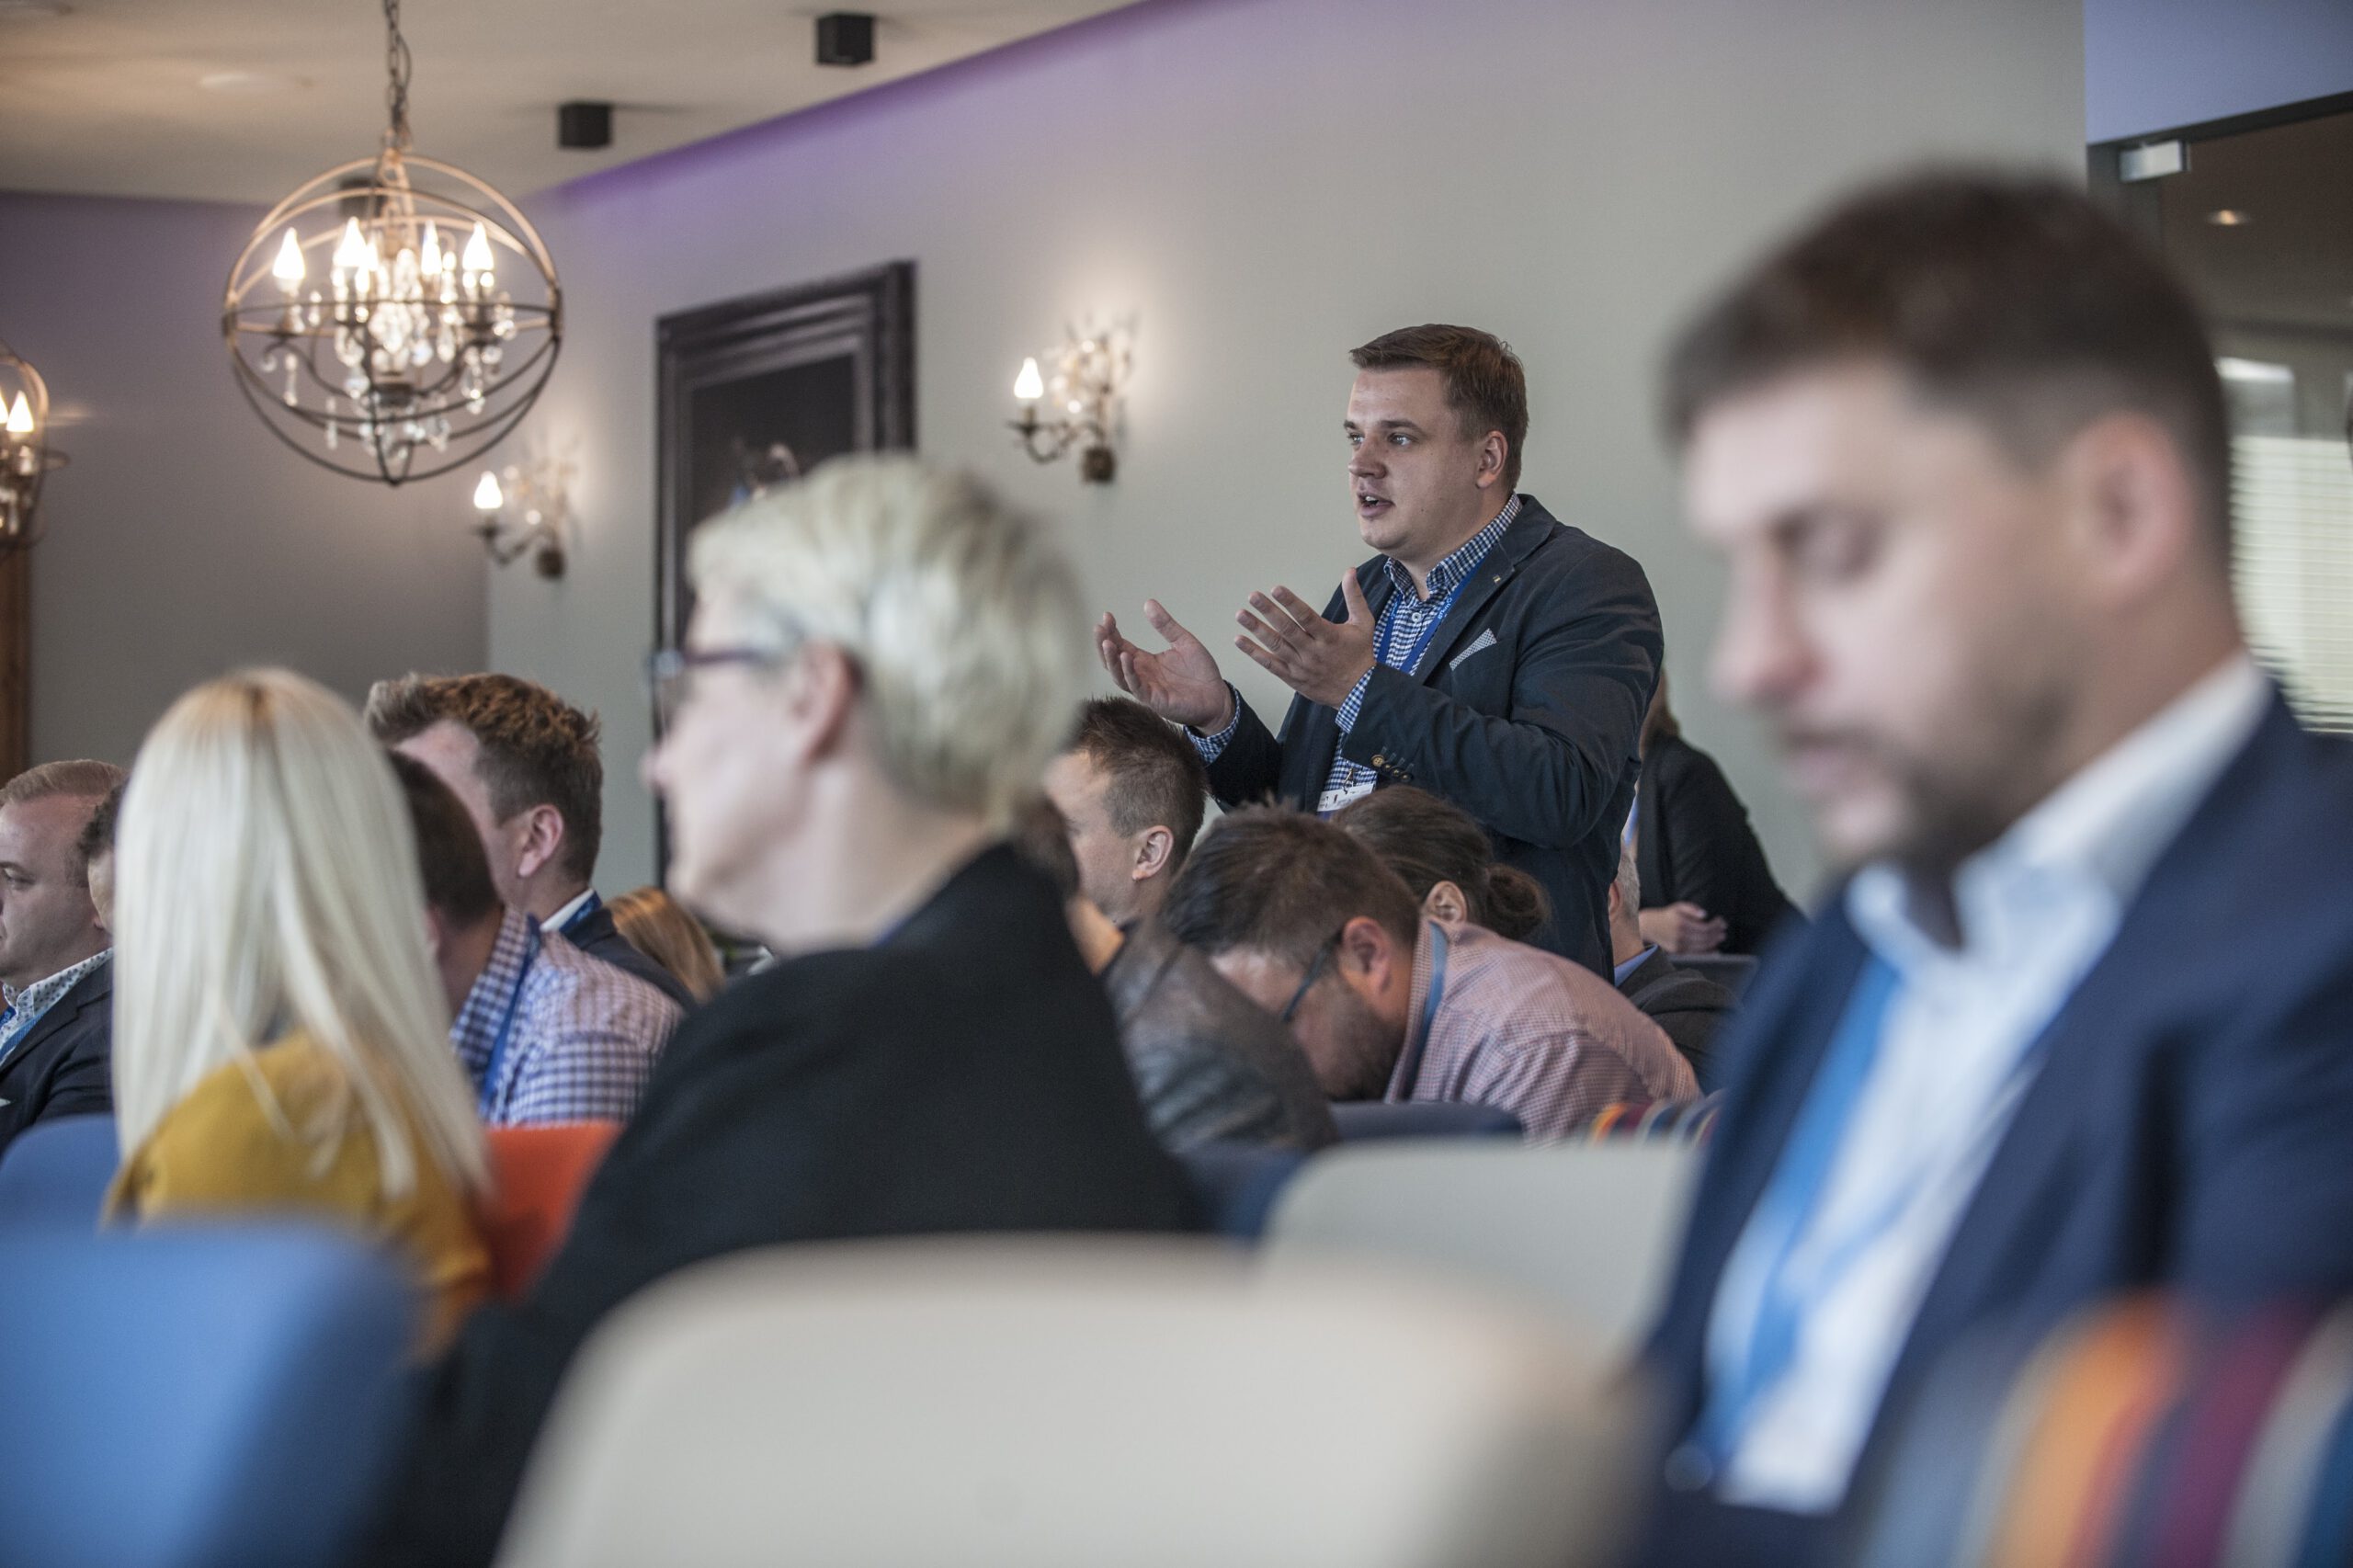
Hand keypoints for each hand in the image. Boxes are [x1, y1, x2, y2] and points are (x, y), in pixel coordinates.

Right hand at [1097, 601, 1234, 731]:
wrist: (1217, 696)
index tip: (1107, 616)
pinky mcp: (1154, 700)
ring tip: (1107, 642)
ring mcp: (1146, 688)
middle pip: (1113, 660)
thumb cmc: (1200, 673)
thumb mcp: (1183, 641)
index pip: (1121, 645)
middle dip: (1103, 644)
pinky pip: (1136, 687)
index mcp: (1145, 661)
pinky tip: (1126, 657)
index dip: (1111, 631)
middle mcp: (1141, 674)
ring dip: (1111, 660)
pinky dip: (1129, 673)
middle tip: (1099, 627)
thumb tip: (1148, 603)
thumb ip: (1166, 625)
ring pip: (1119, 675)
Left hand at [1234, 573, 1377, 709]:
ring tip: (1241, 615)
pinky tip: (1239, 640)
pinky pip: (1270, 665)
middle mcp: (1313, 652)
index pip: (1307, 617)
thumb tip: (1350, 571)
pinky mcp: (1293, 678)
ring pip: (1275, 646)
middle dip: (1268, 611)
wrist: (1360, 693)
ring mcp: (1301, 666)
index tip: (1276, 589)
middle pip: (1287, 630)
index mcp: (1329, 637)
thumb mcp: (1363, 624)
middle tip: (1253, 596)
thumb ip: (1354, 597)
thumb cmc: (1361, 654)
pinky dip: (1254, 653)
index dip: (1291, 602)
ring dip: (1256, 630)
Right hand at [1640, 902, 1727, 955]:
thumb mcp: (1678, 907)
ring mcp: (1679, 945)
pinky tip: (1714, 949)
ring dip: (1714, 942)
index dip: (1716, 925)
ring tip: (1720, 937)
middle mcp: (1680, 935)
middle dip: (1717, 934)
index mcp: (1681, 923)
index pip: (1705, 927)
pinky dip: (1707, 952)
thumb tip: (1704, 915)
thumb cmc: (1667, 915)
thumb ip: (1692, 908)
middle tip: (1723, 930)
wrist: (1650, 927)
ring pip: (1702, 947)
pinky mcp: (1678, 951)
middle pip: (1705, 938)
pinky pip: (1696, 953)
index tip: (1721, 921)